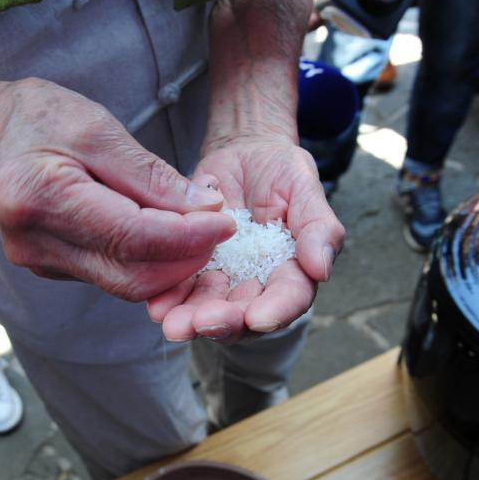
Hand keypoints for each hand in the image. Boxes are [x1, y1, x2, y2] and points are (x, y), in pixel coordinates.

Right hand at [0, 79, 235, 301]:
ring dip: (170, 265)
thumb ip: (150, 174)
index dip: (187, 237)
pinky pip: (111, 276)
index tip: (226, 221)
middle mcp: (33, 243)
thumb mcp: (97, 127)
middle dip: (185, 259)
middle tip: (218, 228)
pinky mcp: (51, 268)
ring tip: (197, 230)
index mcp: (39, 197)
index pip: (131, 238)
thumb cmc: (42, 118)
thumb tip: (206, 210)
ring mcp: (39, 263)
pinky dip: (146, 261)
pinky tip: (165, 235)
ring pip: (124, 284)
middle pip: (130, 276)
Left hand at [147, 136, 344, 341]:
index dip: (275, 311)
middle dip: (224, 322)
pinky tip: (157, 306)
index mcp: (292, 271)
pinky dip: (168, 300)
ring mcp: (222, 280)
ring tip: (174, 324)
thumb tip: (321, 270)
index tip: (258, 318)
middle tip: (203, 322)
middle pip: (243, 315)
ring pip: (207, 310)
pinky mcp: (191, 268)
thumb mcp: (304, 189)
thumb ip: (319, 228)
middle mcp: (257, 285)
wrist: (243, 155)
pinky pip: (179, 289)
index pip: (289, 298)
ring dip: (191, 321)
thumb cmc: (281, 173)